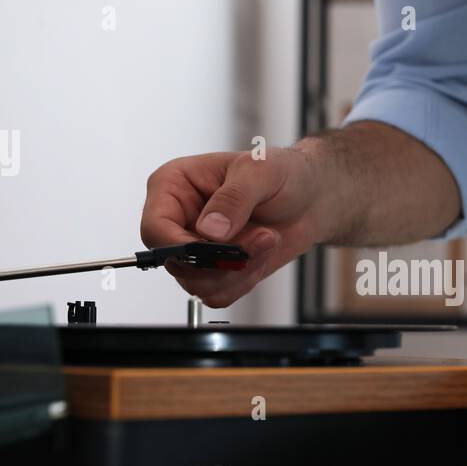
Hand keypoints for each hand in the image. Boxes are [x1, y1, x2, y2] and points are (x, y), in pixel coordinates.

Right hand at [140, 147, 330, 307]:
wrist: (311, 197)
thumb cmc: (284, 173)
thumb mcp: (260, 171)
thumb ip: (233, 198)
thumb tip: (209, 230)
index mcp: (173, 186)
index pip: (155, 228)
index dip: (181, 246)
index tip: (215, 247)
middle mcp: (178, 219)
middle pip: (176, 263)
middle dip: (222, 259)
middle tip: (259, 237)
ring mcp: (195, 247)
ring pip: (198, 284)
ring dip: (238, 270)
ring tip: (265, 239)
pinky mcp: (214, 270)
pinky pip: (217, 294)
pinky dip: (244, 281)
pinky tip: (260, 255)